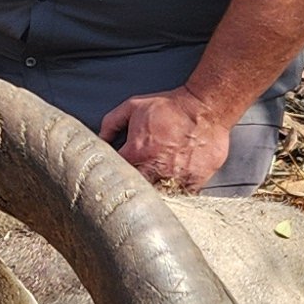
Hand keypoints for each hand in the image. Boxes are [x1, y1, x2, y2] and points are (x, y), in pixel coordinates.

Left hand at [100, 85, 237, 191]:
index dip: (115, 176)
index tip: (117, 174)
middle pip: (138, 190)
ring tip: (156, 184)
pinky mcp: (194, 181)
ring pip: (160, 196)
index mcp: (136, 154)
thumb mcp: (133, 107)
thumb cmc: (170, 107)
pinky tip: (175, 184)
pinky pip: (182, 196)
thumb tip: (99, 138)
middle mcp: (155, 169)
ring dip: (157, 193)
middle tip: (137, 182)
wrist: (205, 108)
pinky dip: (177, 193)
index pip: (117, 175)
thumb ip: (111, 122)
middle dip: (135, 188)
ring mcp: (176, 177)